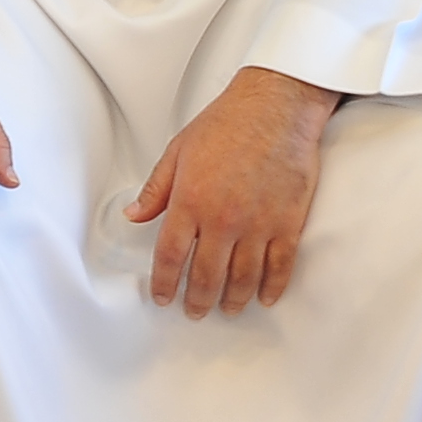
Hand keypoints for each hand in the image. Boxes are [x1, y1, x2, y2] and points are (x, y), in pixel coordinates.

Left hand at [125, 65, 339, 315]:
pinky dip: (272, 286)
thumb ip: (155, 189)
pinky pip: (280, 266)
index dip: (164, 282)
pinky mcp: (288, 223)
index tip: (162, 297)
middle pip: (206, 275)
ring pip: (243, 277)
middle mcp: (222, 219)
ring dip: (233, 299)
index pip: (171, 255)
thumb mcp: (177, 152)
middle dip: (197, 299)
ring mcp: (258, 224)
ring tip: (227, 309)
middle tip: (194, 311)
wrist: (275, 109)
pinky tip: (264, 297)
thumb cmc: (225, 125)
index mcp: (190, 202)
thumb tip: (133, 215)